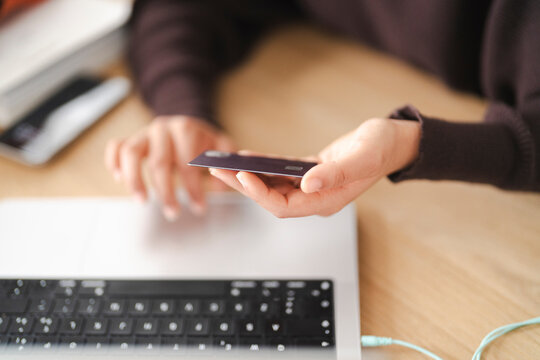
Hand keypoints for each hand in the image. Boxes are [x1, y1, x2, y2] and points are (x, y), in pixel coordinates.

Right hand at [105, 115, 235, 219]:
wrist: (186, 124)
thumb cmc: (203, 141)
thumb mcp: (221, 146)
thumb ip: (226, 162)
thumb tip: (222, 184)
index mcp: (185, 129)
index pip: (187, 162)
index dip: (193, 188)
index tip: (199, 207)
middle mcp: (162, 129)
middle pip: (159, 162)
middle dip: (167, 192)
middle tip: (173, 212)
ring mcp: (143, 133)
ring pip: (131, 153)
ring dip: (135, 180)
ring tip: (142, 201)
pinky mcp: (131, 139)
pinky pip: (115, 146)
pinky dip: (113, 161)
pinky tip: (119, 179)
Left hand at [209, 118, 419, 217]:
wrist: (392, 141)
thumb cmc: (381, 148)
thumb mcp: (363, 157)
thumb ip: (336, 173)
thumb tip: (308, 183)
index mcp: (327, 201)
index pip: (284, 206)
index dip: (260, 194)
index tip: (243, 175)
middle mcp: (316, 198)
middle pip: (271, 198)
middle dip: (244, 186)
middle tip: (218, 172)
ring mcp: (312, 187)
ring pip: (273, 187)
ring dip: (249, 176)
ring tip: (225, 165)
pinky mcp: (311, 173)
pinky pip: (281, 173)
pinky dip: (264, 166)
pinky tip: (248, 158)